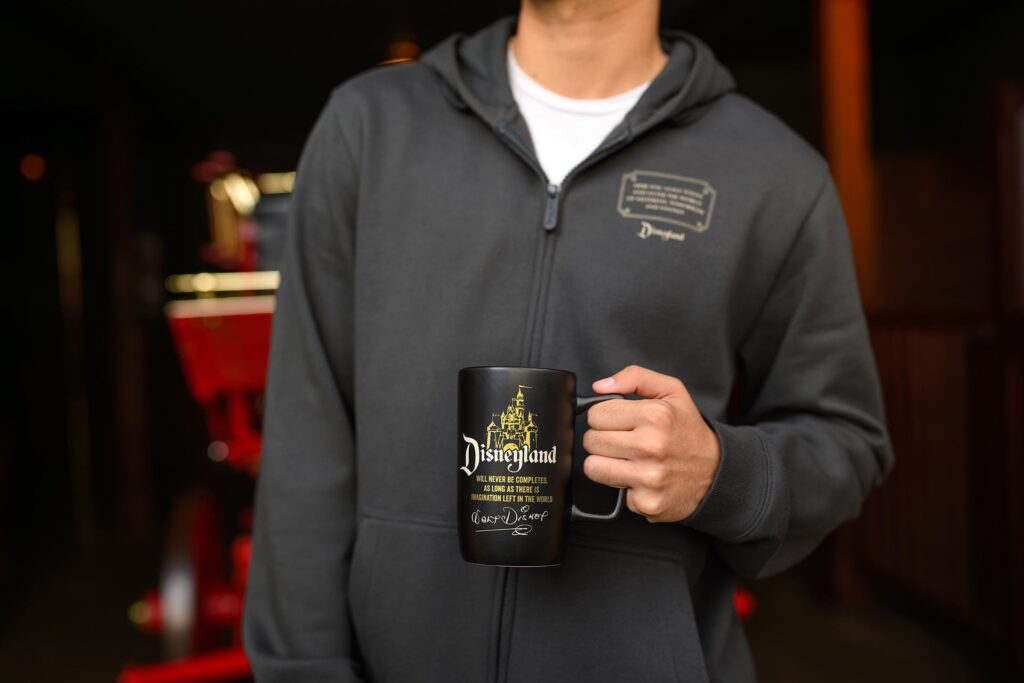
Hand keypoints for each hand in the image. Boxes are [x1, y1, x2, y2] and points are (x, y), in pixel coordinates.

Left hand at [582, 365, 721, 522]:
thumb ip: (635, 377)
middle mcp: (651, 446)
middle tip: (624, 441)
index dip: (604, 416)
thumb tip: (600, 386)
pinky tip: (640, 478)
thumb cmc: (688, 431)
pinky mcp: (646, 502)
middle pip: (591, 440)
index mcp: (655, 415)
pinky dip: (623, 486)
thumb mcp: (671, 392)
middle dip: (603, 439)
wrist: (716, 472)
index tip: (619, 422)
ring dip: (606, 463)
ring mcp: (649, 477)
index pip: (596, 414)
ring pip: (592, 467)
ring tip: (627, 459)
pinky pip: (612, 491)